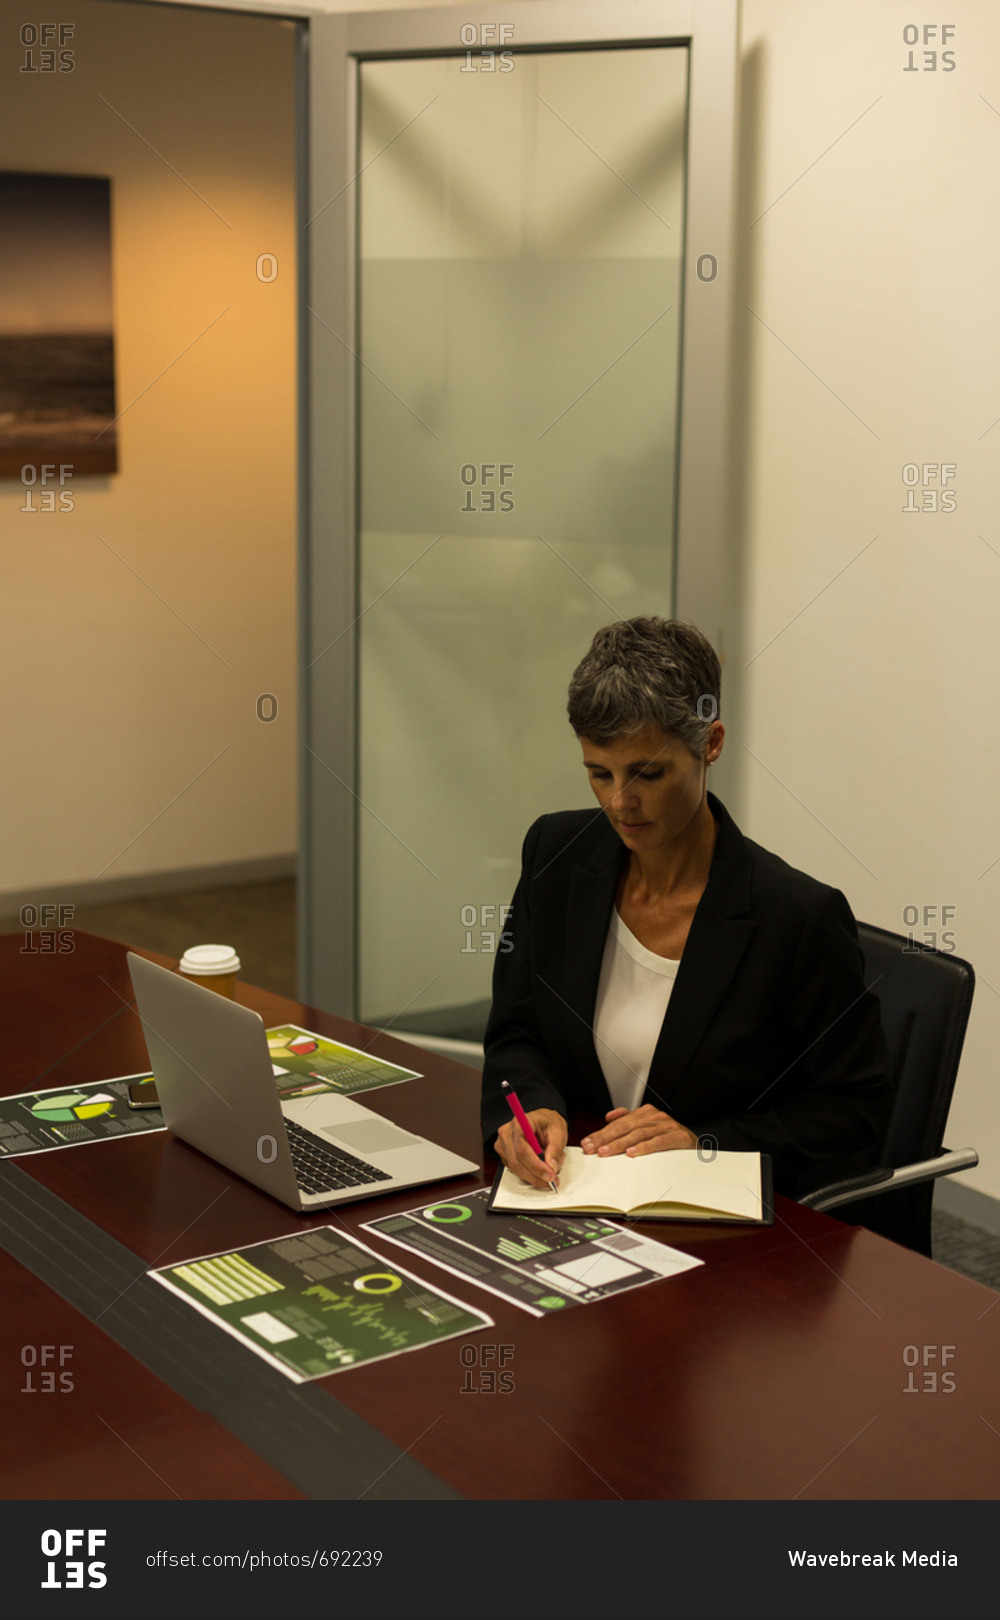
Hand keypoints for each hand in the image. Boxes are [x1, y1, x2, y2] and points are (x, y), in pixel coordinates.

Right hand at [494, 1108, 566, 1189]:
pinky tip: (540, 1169)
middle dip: (535, 1175)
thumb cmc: (548, 1122)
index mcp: (521, 1123)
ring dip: (533, 1176)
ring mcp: (503, 1143)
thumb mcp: (558, 1132)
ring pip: (515, 1168)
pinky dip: (528, 1173)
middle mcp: (508, 1133)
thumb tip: (551, 1166)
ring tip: (549, 1172)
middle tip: (552, 1179)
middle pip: (516, 1161)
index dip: (535, 1165)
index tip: (549, 1174)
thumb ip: (555, 1149)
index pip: (522, 1148)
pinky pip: (515, 1169)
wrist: (543, 1120)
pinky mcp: (504, 1153)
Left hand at [581, 1105, 696, 1157]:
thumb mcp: (648, 1127)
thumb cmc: (669, 1138)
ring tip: (607, 1152)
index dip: (601, 1133)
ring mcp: (667, 1125)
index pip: (618, 1123)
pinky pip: (658, 1142)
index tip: (587, 1143)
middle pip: (625, 1127)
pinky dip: (644, 1147)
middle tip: (592, 1149)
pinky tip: (632, 1153)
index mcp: (645, 1113)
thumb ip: (629, 1120)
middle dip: (606, 1139)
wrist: (696, 1145)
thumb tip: (609, 1116)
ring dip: (620, 1143)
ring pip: (638, 1134)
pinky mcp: (677, 1136)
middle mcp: (655, 1117)